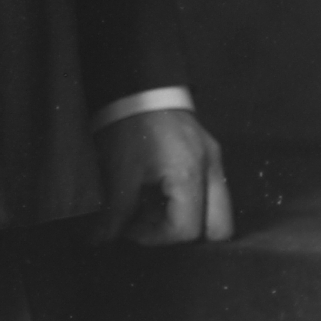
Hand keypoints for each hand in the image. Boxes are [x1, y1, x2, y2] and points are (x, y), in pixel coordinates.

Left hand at [92, 108, 233, 245]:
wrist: (137, 81)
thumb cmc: (128, 122)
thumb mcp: (119, 169)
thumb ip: (116, 211)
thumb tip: (101, 240)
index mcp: (190, 173)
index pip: (187, 230)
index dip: (156, 237)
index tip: (131, 228)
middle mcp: (211, 168)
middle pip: (219, 228)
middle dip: (185, 235)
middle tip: (151, 223)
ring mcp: (214, 158)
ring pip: (218, 210)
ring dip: (188, 218)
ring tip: (151, 206)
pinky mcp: (209, 151)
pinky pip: (211, 190)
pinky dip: (189, 200)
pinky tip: (159, 191)